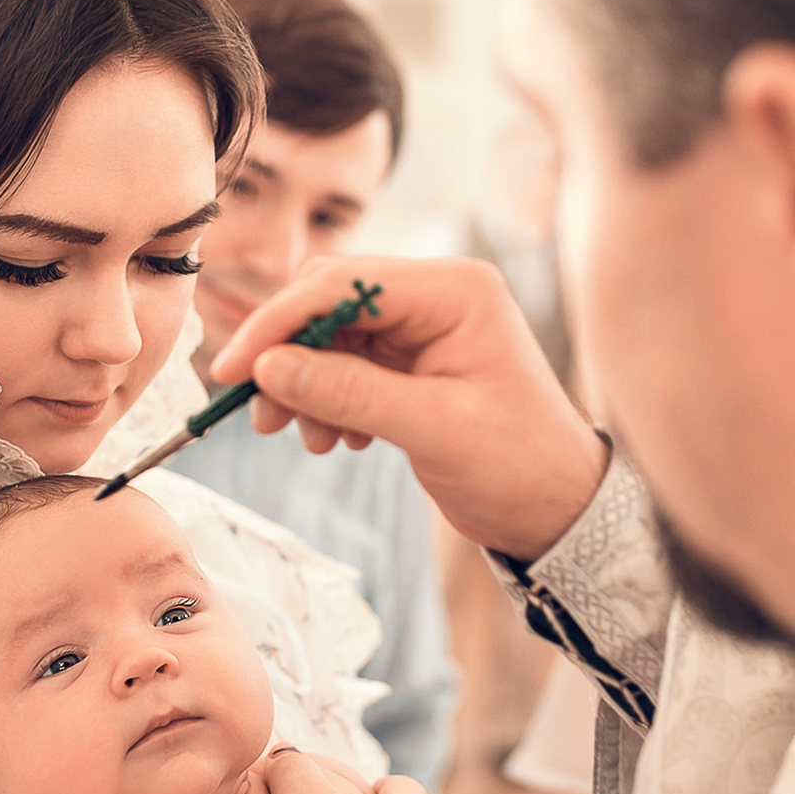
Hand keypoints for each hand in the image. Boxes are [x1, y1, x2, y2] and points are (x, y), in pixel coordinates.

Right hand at [209, 256, 607, 560]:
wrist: (560, 509)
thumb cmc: (519, 466)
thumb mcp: (431, 429)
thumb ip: (348, 392)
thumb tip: (269, 366)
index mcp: (455, 292)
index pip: (343, 284)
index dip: (279, 323)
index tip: (235, 368)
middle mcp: (439, 297)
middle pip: (330, 301)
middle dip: (287, 354)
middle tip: (261, 411)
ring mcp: (426, 329)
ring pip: (332, 336)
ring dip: (305, 383)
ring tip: (306, 438)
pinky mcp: (415, 362)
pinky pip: (349, 365)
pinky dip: (329, 398)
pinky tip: (340, 439)